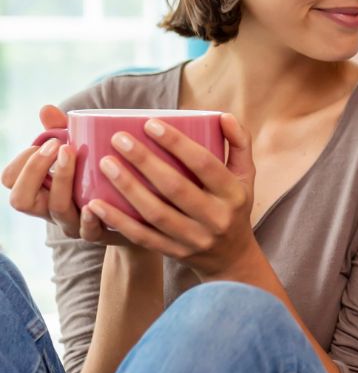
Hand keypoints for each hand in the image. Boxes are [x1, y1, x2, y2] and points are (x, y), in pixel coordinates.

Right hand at [3, 105, 118, 243]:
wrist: (136, 212)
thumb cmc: (99, 176)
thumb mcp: (81, 153)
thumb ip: (62, 131)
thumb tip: (46, 108)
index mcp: (40, 190)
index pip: (11, 180)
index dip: (23, 161)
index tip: (47, 142)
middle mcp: (50, 209)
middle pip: (21, 199)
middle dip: (35, 169)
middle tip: (59, 146)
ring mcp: (73, 224)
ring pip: (57, 209)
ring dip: (62, 180)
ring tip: (73, 154)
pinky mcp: (99, 234)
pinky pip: (88, 231)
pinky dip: (89, 218)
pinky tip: (93, 204)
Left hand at [84, 113, 261, 279]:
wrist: (232, 257)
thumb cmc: (234, 206)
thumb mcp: (245, 176)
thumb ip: (238, 143)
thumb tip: (223, 115)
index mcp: (233, 194)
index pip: (204, 164)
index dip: (177, 143)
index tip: (150, 124)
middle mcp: (216, 218)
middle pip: (176, 187)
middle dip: (145, 161)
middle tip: (119, 139)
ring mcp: (194, 238)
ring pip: (156, 213)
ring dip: (128, 187)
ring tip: (105, 164)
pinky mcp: (175, 252)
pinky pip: (142, 237)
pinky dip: (118, 221)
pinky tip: (96, 204)